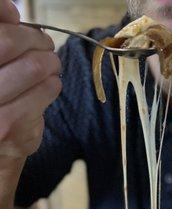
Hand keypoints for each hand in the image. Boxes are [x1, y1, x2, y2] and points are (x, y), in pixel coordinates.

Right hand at [0, 0, 61, 158]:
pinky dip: (54, 84)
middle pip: (11, 43)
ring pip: (34, 67)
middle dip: (36, 40)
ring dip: (50, 63)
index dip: (9, 21)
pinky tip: (49, 86)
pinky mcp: (13, 126)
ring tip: (51, 66)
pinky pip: (47, 91)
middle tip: (45, 46)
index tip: (22, 23)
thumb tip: (11, 11)